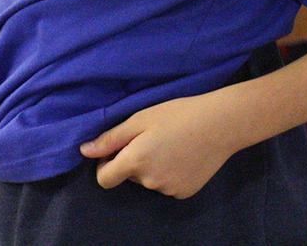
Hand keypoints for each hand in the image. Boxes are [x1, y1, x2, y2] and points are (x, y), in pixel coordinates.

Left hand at [81, 92, 240, 198]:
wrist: (221, 124)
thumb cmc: (179, 114)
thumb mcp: (141, 119)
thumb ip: (111, 138)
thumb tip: (84, 151)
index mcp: (135, 161)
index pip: (105, 179)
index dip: (105, 165)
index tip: (116, 150)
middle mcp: (149, 181)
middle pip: (129, 176)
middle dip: (134, 160)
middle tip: (152, 137)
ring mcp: (168, 190)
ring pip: (149, 180)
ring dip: (152, 167)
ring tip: (171, 143)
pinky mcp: (184, 193)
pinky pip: (167, 185)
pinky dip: (169, 173)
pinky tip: (183, 155)